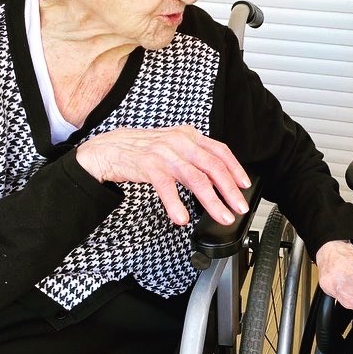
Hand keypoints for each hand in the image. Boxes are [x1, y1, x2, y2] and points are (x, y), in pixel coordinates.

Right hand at [75, 125, 250, 224]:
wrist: (108, 149)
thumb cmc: (143, 151)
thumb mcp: (173, 147)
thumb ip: (194, 158)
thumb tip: (217, 178)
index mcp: (189, 135)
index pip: (220, 151)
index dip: (235, 168)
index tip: (244, 185)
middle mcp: (180, 141)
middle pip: (213, 166)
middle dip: (229, 190)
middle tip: (239, 207)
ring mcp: (165, 152)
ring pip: (196, 178)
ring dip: (211, 201)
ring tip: (221, 216)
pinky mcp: (148, 165)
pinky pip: (167, 187)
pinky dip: (176, 204)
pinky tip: (182, 217)